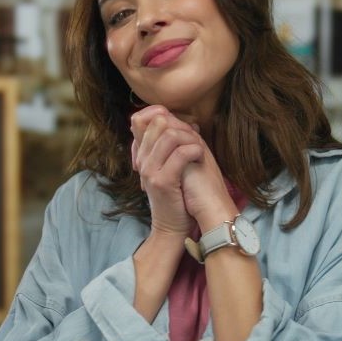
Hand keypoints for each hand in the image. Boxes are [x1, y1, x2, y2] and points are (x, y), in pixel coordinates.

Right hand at [130, 106, 203, 236]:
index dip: (162, 114)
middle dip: (181, 126)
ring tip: (198, 149)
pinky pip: (179, 154)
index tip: (181, 126)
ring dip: (190, 138)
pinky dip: (194, 151)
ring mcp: (149, 170)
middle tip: (194, 139)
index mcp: (142, 154)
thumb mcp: (171, 166)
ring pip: (169, 135)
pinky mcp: (161, 181)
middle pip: (157, 122)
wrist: (173, 226)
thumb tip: (190, 122)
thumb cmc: (178, 195)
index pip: (141, 118)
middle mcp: (142, 159)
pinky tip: (199, 156)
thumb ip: (173, 145)